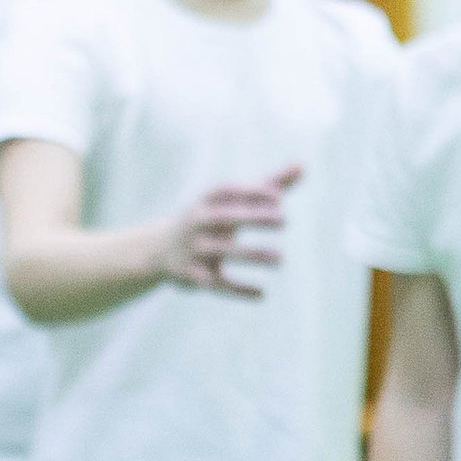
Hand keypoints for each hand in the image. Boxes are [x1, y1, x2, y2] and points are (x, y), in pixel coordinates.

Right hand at [157, 167, 297, 299]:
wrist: (158, 252)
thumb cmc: (209, 221)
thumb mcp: (231, 203)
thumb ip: (266, 185)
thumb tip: (302, 166)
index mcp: (205, 201)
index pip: (227, 191)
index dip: (251, 192)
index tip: (279, 196)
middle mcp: (195, 223)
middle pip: (224, 217)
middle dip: (252, 218)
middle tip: (285, 220)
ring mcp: (192, 249)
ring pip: (223, 251)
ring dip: (252, 255)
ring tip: (281, 260)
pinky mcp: (191, 275)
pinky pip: (215, 283)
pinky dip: (238, 290)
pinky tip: (262, 294)